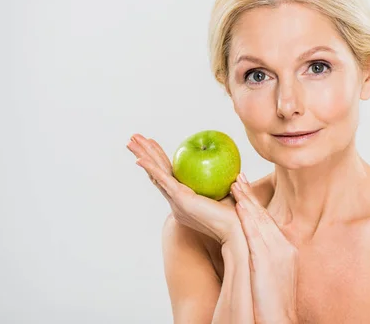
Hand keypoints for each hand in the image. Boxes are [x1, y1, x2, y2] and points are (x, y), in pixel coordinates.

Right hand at [126, 133, 240, 244]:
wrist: (238, 230)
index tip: (151, 147)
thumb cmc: (238, 216)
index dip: (159, 161)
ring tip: (131, 141)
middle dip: (145, 155)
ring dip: (143, 156)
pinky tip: (140, 159)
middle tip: (133, 139)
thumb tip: (237, 175)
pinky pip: (163, 180)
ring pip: (156, 173)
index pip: (169, 176)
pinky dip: (151, 169)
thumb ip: (231, 185)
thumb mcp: (232, 196)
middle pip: (158, 172)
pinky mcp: (180, 199)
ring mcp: (177, 201)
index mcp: (186, 201)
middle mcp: (177, 201)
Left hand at [230, 173, 298, 323]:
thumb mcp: (272, 277)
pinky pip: (255, 235)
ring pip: (259, 221)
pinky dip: (247, 219)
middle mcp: (284, 248)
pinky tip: (239, 206)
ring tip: (235, 184)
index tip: (245, 190)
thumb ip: (266, 260)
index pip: (268, 221)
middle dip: (250, 196)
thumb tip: (255, 251)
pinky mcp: (266, 262)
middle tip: (239, 177)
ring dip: (246, 201)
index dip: (255, 204)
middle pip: (264, 216)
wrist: (279, 323)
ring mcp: (277, 254)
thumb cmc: (272, 307)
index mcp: (286, 251)